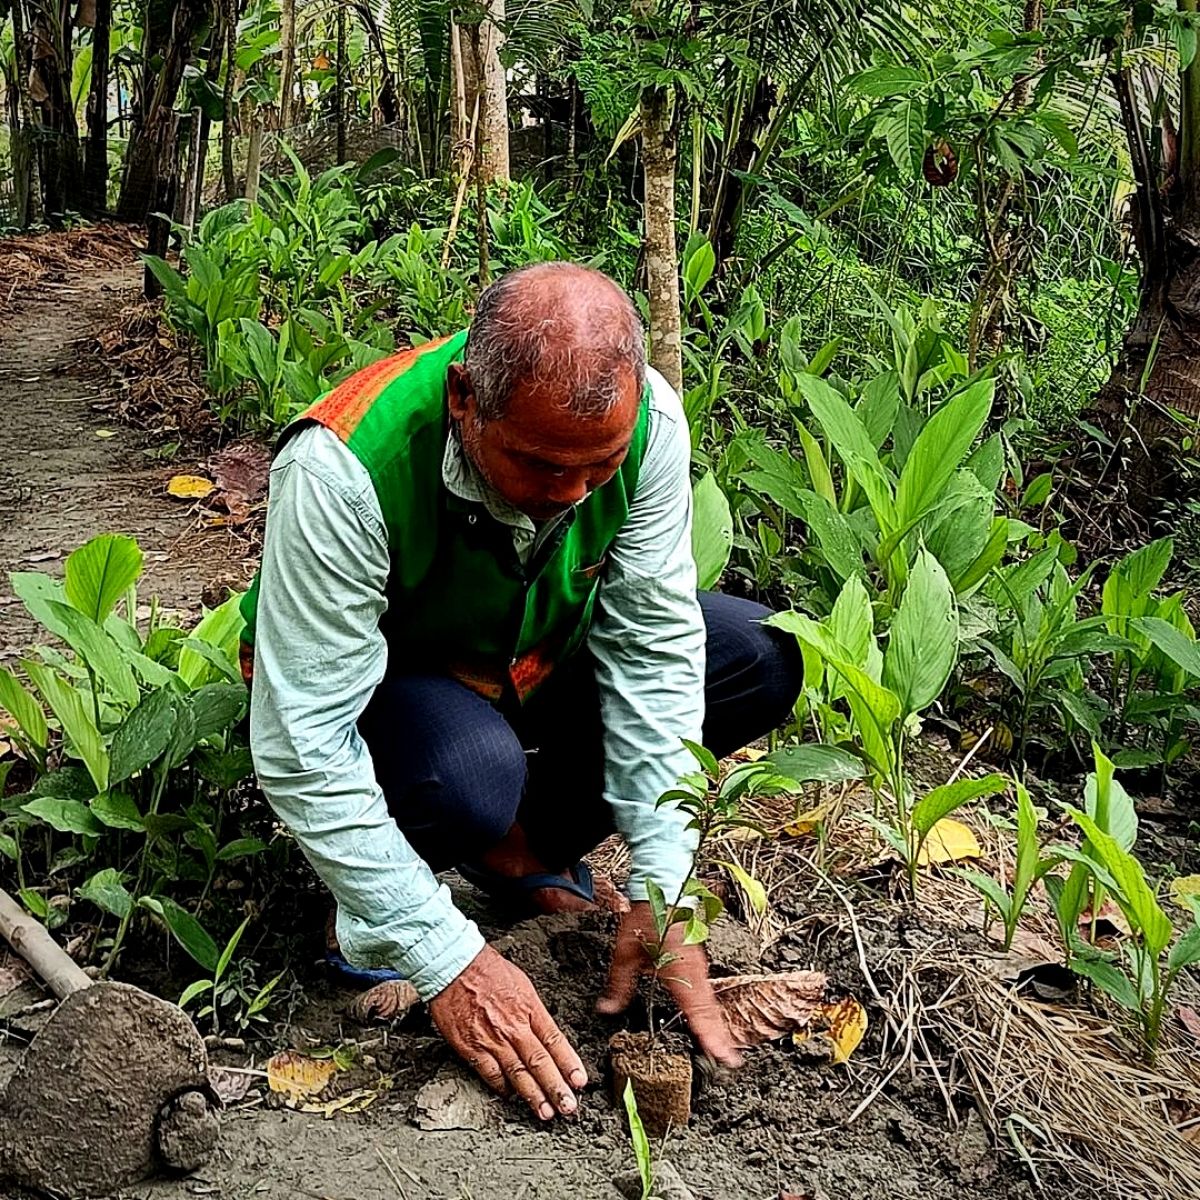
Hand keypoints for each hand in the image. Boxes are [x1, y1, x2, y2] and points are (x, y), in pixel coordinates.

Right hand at [428, 944, 586, 1119]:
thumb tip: (545, 1033)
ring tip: (546, 1112)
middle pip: (540, 1062)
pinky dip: (502, 1088)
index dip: (569, 1063)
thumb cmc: (487, 969)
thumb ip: (534, 1011)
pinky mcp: (471, 1048)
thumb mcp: (522, 983)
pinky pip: (490, 1074)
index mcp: (529, 1008)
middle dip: (556, 1088)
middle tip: (568, 1107)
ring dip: (533, 1095)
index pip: (555, 1041)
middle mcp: (513, 1027)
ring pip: (518, 1073)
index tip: (579, 1082)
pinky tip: (511, 1097)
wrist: (454, 965)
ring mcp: (492, 1040)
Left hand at [596, 901, 742, 1067]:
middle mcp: (694, 972)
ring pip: (711, 1001)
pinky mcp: (697, 961)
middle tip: (731, 1062)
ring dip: (718, 1024)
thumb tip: (607, 1008)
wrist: (664, 888)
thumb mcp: (625, 953)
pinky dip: (711, 1009)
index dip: (710, 1036)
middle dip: (720, 1037)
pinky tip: (710, 1019)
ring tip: (726, 1047)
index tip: (722, 1056)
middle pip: (710, 1011)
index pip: (697, 1012)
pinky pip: (707, 991)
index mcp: (680, 973)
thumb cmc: (647, 917)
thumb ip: (618, 984)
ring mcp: (698, 966)